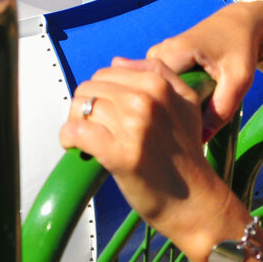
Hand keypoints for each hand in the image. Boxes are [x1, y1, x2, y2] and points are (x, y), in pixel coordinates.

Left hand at [58, 57, 229, 240]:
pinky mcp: (120, 154)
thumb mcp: (187, 102)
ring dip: (76, 123)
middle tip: (93, 127)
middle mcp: (146, 100)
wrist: (194, 200)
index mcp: (159, 85)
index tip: (103, 111)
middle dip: (85, 106)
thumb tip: (118, 61)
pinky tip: (75, 147)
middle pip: (90, 87)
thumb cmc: (187, 155)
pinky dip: (68, 138)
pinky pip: (76, 132)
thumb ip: (158, 73)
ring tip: (86, 139)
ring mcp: (133, 126)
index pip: (107, 72)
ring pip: (81, 107)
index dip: (100, 92)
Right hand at [147, 2, 262, 139]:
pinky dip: (167, 96)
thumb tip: (200, 139)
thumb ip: (222, 109)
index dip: (169, 114)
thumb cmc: (240, 49)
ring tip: (186, 116)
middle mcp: (159, 52)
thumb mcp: (239, 79)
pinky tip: (183, 106)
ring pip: (151, 89)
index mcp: (175, 52)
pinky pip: (155, 85)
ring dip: (166, 105)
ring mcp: (156, 55)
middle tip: (188, 125)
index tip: (186, 128)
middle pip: (150, 92)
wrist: (239, 24)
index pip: (155, 91)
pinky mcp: (159, 60)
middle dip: (166, 111)